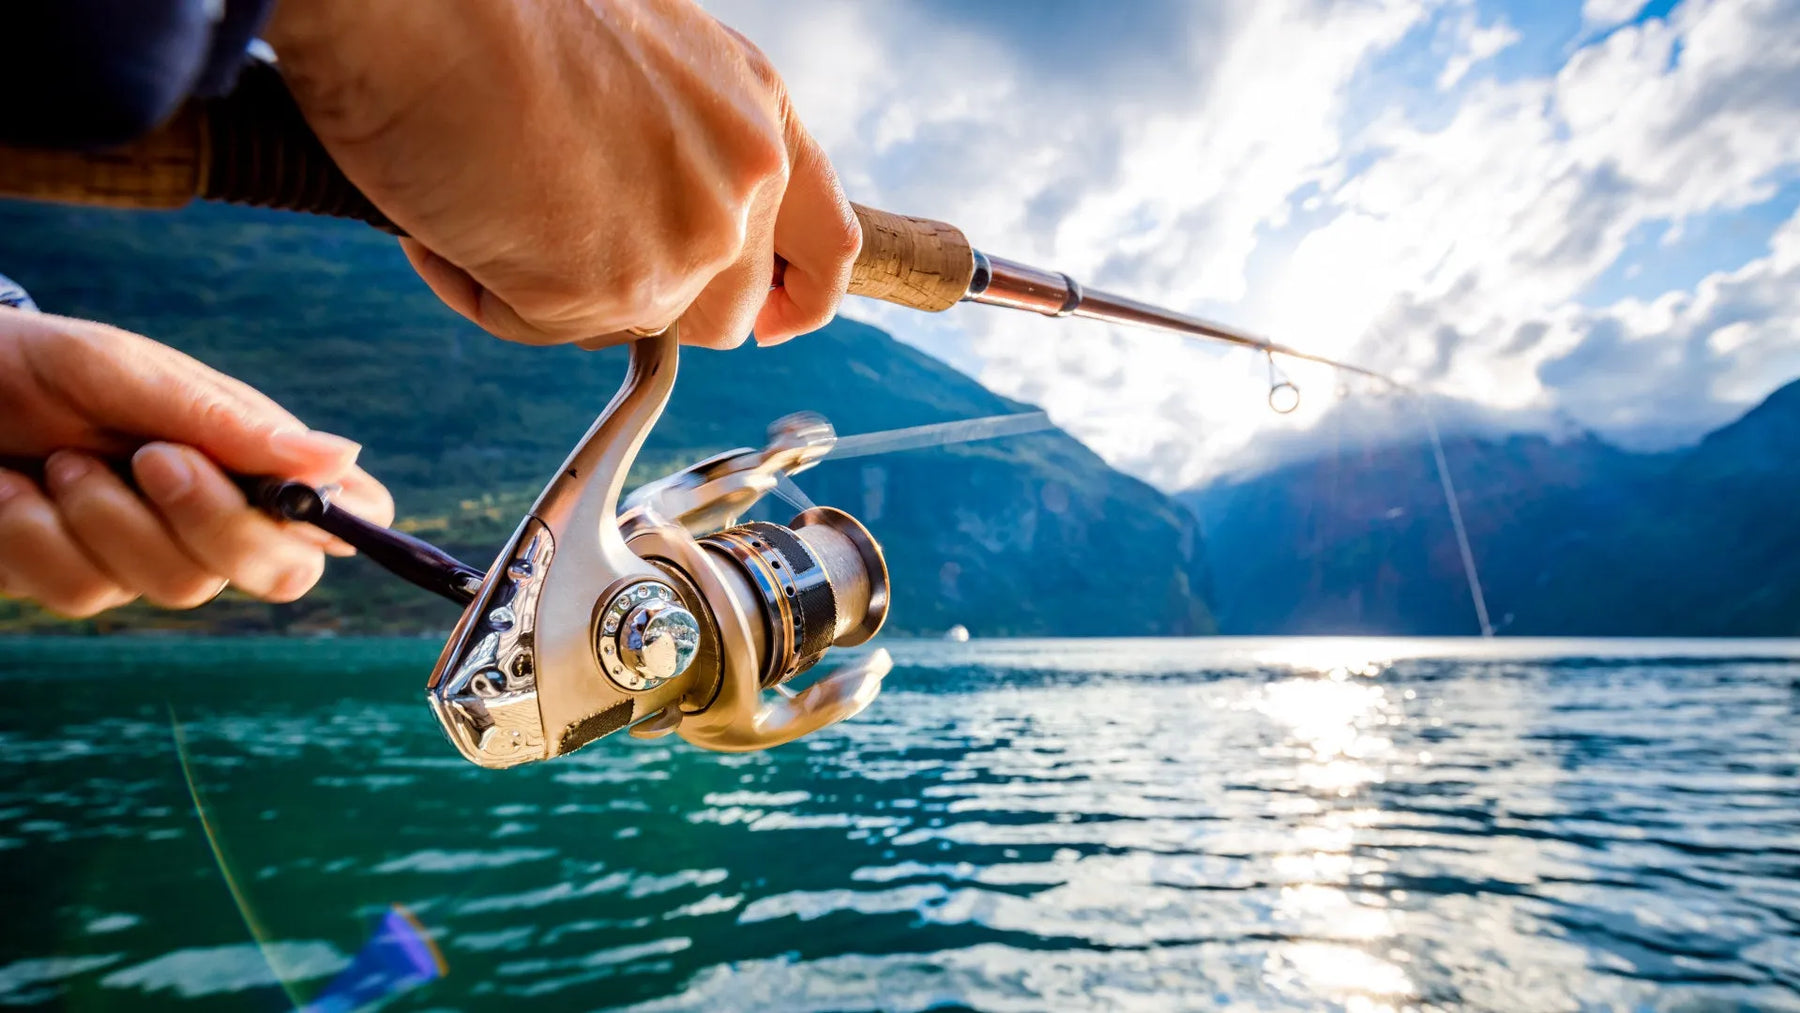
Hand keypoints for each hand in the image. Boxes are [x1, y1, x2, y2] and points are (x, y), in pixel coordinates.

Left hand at [0, 308, 393, 616]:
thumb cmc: (42, 364)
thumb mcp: (130, 373)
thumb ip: (228, 423)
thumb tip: (344, 459)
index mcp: (252, 455)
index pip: (347, 513)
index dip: (344, 523)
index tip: (300, 502)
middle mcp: (218, 514)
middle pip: (280, 573)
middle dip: (215, 523)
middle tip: (153, 458)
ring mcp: (152, 556)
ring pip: (176, 587)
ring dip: (104, 516)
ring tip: (59, 456)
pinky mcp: (80, 581)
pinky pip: (85, 595)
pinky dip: (36, 534)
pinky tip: (13, 489)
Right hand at [264, 0, 860, 349]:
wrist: (421, 8)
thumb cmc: (502, 16)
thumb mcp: (642, 69)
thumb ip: (681, 151)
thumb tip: (649, 222)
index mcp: (758, 113)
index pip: (826, 243)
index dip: (800, 297)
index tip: (772, 322)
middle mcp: (743, 179)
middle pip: (726, 312)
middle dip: (654, 301)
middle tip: (568, 247)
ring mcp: (690, 239)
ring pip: (630, 327)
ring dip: (557, 290)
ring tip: (491, 202)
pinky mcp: (617, 288)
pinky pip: (544, 328)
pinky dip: (485, 288)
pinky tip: (452, 218)